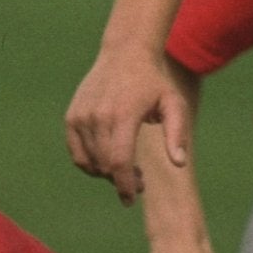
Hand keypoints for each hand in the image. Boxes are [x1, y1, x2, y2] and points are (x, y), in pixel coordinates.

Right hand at [66, 48, 191, 203]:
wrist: (125, 53)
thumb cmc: (154, 82)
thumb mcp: (173, 104)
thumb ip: (177, 134)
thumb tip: (180, 163)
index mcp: (123, 115)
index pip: (119, 161)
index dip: (125, 185)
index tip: (131, 199)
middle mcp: (98, 116)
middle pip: (105, 165)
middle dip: (120, 181)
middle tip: (139, 182)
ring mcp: (81, 116)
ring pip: (90, 162)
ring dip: (106, 173)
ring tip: (125, 170)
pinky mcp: (72, 117)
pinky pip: (77, 152)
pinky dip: (89, 163)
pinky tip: (106, 161)